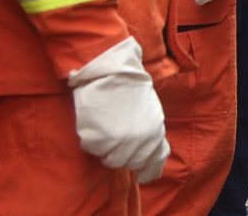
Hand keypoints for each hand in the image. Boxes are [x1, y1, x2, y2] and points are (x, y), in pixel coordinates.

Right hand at [69, 37, 169, 181]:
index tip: (143, 175)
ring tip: (108, 125)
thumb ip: (150, 135)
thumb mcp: (151, 112)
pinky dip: (93, 138)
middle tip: (118, 136)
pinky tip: (97, 120)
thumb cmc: (131, 88)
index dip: (149, 171)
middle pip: (128, 163)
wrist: (111, 72)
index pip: (154, 163)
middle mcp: (137, 143)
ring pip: (109, 159)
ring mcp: (115, 143)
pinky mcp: (95, 140)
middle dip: (123, 155)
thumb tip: (148, 156)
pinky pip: (93, 148)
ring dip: (107, 148)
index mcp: (154, 135)